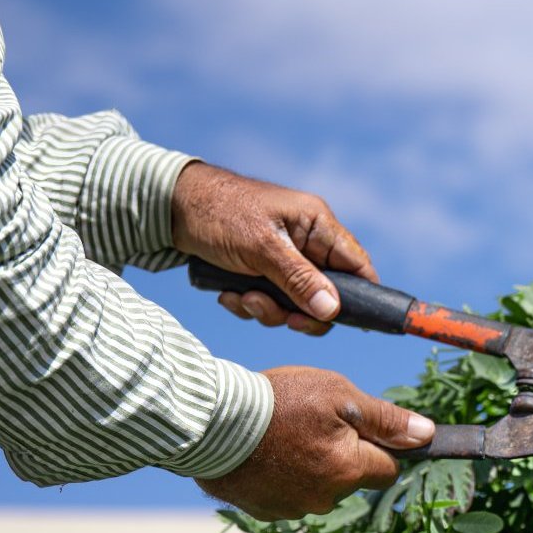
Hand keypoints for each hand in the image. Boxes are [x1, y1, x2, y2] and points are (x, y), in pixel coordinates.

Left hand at [171, 161, 373, 335]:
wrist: (169, 209)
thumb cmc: (219, 214)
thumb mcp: (261, 248)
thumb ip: (299, 280)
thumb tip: (333, 311)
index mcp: (317, 225)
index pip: (357, 265)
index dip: (362, 296)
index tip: (352, 323)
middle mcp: (306, 242)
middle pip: (327, 294)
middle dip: (300, 311)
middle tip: (283, 319)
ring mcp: (284, 258)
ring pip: (295, 303)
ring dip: (269, 310)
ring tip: (241, 299)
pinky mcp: (261, 271)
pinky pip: (270, 301)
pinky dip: (250, 304)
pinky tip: (227, 294)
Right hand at [197, 367, 434, 520]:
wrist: (210, 423)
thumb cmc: (279, 401)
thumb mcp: (338, 395)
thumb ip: (384, 419)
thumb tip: (427, 435)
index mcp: (350, 471)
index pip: (388, 468)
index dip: (379, 445)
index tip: (360, 427)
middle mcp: (325, 499)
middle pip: (352, 478)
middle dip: (343, 454)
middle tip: (313, 421)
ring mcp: (291, 509)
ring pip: (319, 487)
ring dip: (311, 465)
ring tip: (283, 433)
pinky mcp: (263, 510)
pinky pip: (286, 493)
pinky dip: (281, 475)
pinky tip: (264, 451)